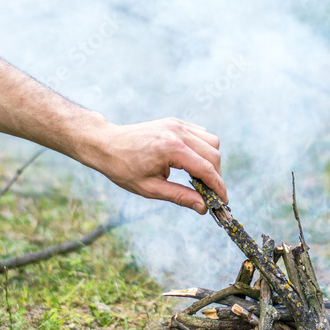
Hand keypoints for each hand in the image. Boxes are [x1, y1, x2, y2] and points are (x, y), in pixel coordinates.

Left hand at [87, 117, 226, 212]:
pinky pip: (200, 134)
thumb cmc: (123, 168)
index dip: (218, 187)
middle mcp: (178, 132)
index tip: (223, 201)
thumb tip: (203, 207)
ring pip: (211, 141)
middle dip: (216, 175)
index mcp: (171, 149)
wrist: (105, 144)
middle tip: (210, 193)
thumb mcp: (150, 188)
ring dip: (211, 160)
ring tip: (199, 178)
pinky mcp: (175, 122)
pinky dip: (203, 148)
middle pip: (214, 154)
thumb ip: (180, 196)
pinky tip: (191, 162)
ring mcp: (177, 124)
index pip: (206, 169)